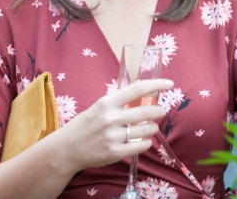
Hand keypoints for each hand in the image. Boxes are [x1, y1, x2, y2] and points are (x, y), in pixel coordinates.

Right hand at [46, 78, 170, 173]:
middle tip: (161, 112)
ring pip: (146, 130)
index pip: (137, 89)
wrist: (68, 148)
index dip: (156, 85)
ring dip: (153, 128)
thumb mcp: (99, 106)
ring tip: (151, 127)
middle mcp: (111, 118)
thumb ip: (118, 101)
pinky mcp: (115, 153)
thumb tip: (142, 91)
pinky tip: (143, 141)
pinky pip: (141, 146)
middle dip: (158, 111)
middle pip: (145, 111)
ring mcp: (113, 136)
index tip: (168, 84)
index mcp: (107, 102)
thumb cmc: (85, 125)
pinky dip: (146, 143)